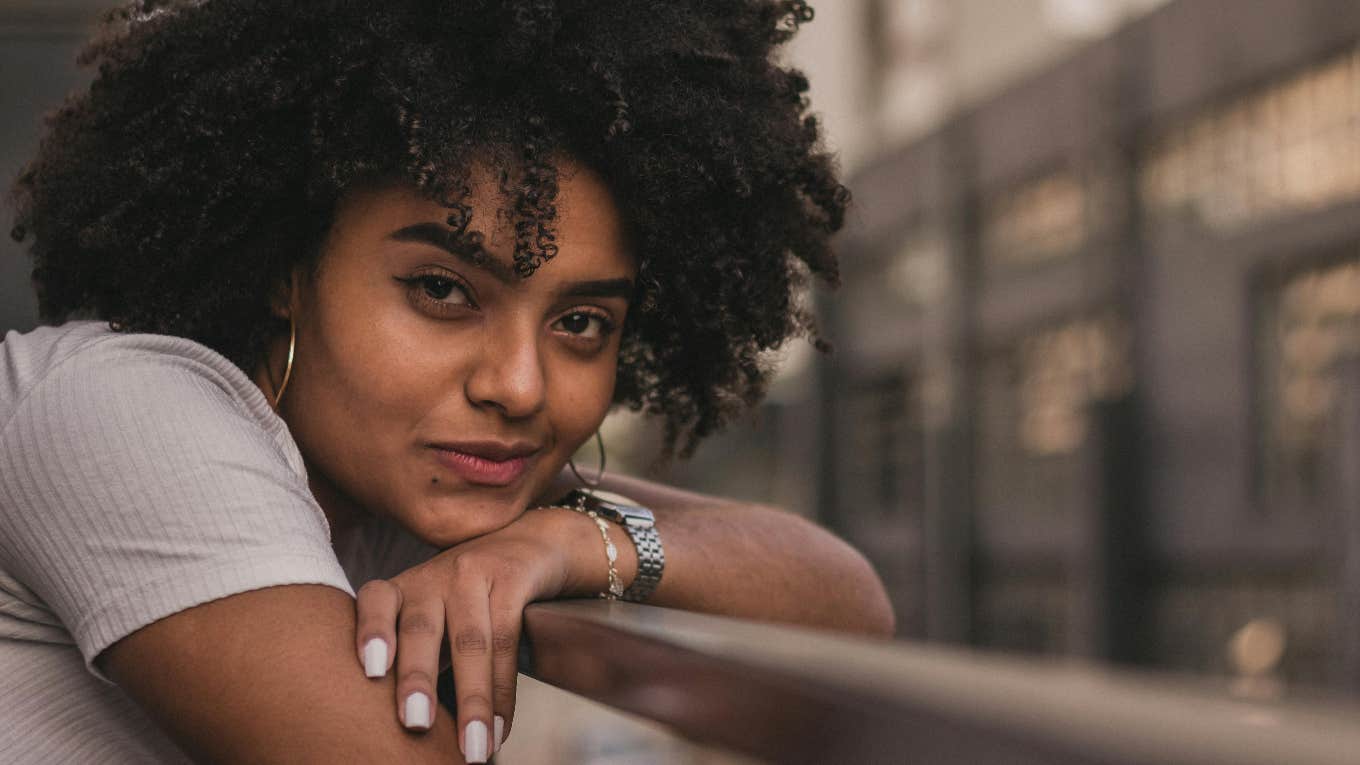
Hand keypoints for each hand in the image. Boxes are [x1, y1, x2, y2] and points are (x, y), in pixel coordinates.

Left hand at [351, 506, 603, 761]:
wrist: (529, 544)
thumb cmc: (468, 600)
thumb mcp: (433, 615)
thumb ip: (414, 659)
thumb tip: (397, 735)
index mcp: (404, 589)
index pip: (375, 602)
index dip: (370, 632)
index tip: (371, 671)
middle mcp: (432, 578)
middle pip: (421, 629)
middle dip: (417, 678)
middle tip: (414, 724)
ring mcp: (472, 574)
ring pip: (470, 642)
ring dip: (472, 699)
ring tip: (472, 748)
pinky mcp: (512, 578)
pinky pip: (508, 639)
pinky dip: (504, 692)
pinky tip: (500, 727)